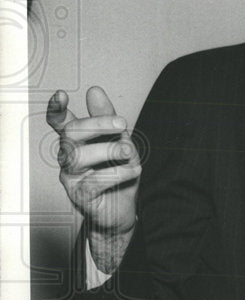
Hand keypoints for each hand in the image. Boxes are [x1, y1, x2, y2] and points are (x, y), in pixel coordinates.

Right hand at [47, 86, 140, 270]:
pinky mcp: (80, 196)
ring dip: (110, 150)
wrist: (125, 208)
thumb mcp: (120, 140)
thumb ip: (107, 118)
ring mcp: (71, 176)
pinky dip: (117, 173)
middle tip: (123, 124)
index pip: (59, 122)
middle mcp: (68, 156)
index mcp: (77, 141)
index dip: (56, 108)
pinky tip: (132, 171)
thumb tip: (94, 91)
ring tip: (130, 153)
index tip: (61, 94)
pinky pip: (93, 181)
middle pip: (71, 133)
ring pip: (78, 157)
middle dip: (98, 124)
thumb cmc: (120, 171)